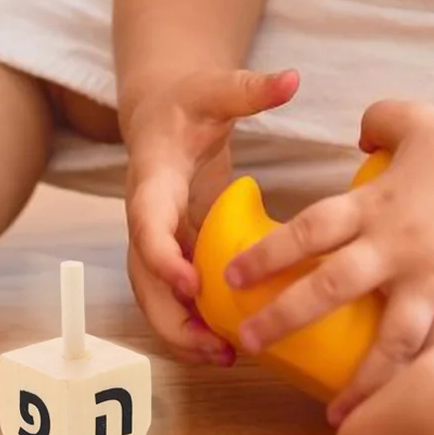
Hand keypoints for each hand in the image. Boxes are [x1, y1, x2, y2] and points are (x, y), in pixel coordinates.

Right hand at [123, 67, 301, 365]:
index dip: (162, 256)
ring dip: (181, 329)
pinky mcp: (174, 250)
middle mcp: (145, 215)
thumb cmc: (187, 102)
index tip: (191, 282)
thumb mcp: (215, 89)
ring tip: (223, 357)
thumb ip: (249, 88)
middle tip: (212, 343)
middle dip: (171, 315)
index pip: (145, 222)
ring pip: (154, 295)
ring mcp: (157, 237)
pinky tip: (227, 345)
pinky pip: (174, 295)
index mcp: (152, 179)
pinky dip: (193, 322)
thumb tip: (291, 78)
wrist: (161, 113)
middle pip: (142, 275)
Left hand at [224, 99, 433, 424]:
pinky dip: (418, 375)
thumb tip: (356, 138)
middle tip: (248, 342)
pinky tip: (400, 406)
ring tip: (335, 414)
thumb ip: (373, 124)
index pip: (309, 231)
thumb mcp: (409, 119)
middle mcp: (399, 247)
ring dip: (363, 379)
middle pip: (333, 287)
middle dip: (286, 317)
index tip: (230, 276)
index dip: (268, 253)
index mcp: (376, 205)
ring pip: (394, 339)